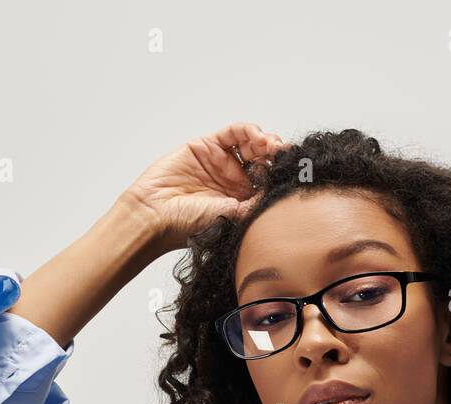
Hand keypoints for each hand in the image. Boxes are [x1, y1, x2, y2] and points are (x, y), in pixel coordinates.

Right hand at [119, 122, 287, 253]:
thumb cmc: (190, 225)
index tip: (294, 170)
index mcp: (243, 199)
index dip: (282, 172)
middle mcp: (234, 179)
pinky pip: (232, 133)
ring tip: (272, 145)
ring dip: (266, 140)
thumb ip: (257, 203)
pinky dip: (248, 131)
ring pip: (251, 143)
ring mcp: (221, 161)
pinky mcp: (207, 146)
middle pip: (263, 158)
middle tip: (285, 155)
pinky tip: (258, 137)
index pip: (269, 179)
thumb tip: (282, 190)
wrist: (156, 216)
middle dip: (277, 154)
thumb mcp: (234, 217)